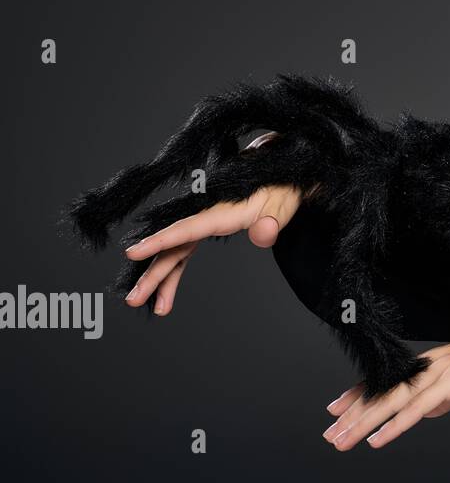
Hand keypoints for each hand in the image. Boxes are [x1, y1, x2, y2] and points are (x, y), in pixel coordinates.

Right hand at [120, 181, 311, 315]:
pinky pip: (183, 252)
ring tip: (156, 308)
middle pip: (173, 247)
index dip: (159, 241)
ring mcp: (202, 222)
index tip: (133, 253)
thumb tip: (263, 235)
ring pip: (175, 253)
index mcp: (220, 211)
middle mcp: (205, 216)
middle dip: (152, 274)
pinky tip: (166, 294)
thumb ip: (272, 224)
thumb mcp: (282, 206)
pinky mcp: (206, 227)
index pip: (185, 229)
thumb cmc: (279, 190)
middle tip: (133, 300)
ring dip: (162, 279)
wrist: (278, 173)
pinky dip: (174, 272)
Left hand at [322, 323, 449, 450]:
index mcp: (433, 364)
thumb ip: (446, 397)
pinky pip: (416, 409)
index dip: (360, 395)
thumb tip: (427, 411)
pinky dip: (394, 426)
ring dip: (364, 424)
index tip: (338, 408)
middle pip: (382, 392)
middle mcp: (429, 365)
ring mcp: (439, 373)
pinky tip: (377, 440)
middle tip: (329, 432)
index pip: (388, 381)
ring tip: (342, 440)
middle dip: (352, 414)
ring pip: (392, 401)